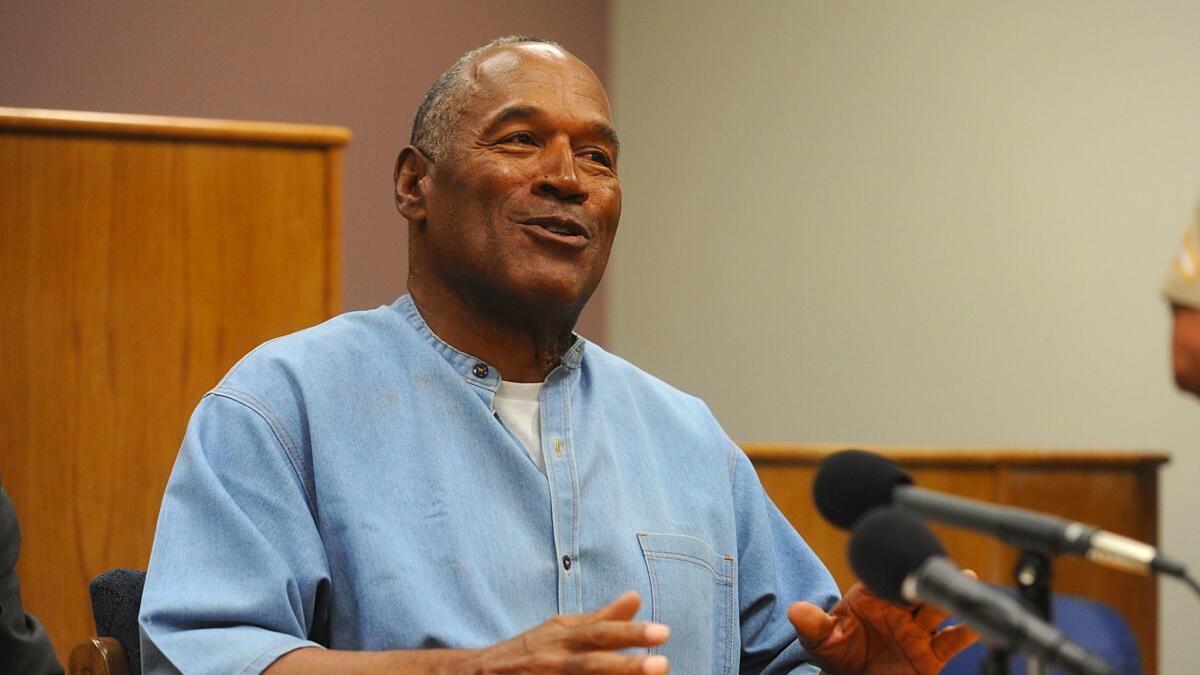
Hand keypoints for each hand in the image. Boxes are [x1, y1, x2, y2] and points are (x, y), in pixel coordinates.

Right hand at [472, 591, 670, 673]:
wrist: (477, 674)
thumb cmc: (531, 650)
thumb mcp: (562, 629)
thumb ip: (602, 618)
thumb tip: (636, 597)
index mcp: (563, 636)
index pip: (601, 632)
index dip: (631, 633)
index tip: (664, 632)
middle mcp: (553, 659)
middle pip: (592, 663)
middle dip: (627, 666)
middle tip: (663, 664)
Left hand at [788, 581, 976, 674]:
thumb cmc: (838, 656)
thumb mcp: (821, 641)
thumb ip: (813, 625)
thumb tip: (796, 611)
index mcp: (873, 598)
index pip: (887, 579)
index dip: (895, 572)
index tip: (902, 568)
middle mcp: (899, 610)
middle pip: (917, 588)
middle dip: (928, 577)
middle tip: (938, 568)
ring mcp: (917, 631)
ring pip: (938, 609)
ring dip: (951, 596)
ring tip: (968, 580)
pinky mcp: (931, 655)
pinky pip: (951, 641)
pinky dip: (965, 633)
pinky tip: (975, 625)